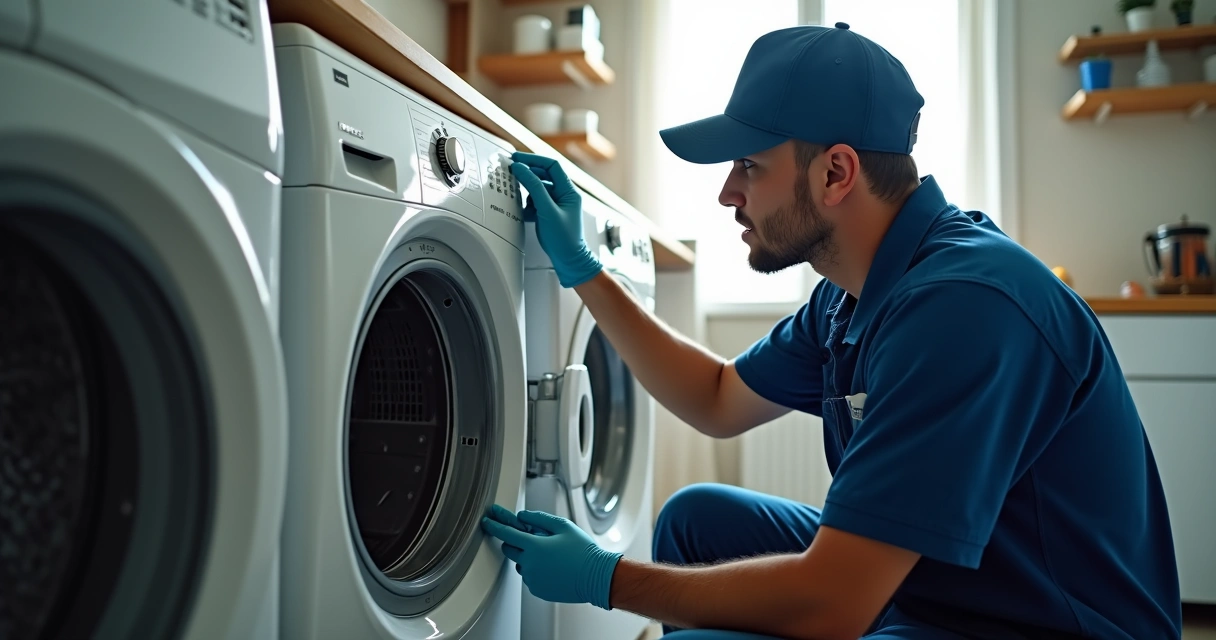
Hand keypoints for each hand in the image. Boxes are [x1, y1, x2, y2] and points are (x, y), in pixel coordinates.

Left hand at [481, 504, 621, 609]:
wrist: (596, 577)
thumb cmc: (582, 550)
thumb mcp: (563, 526)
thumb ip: (539, 518)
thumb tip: (522, 516)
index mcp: (534, 546)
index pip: (506, 533)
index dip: (494, 525)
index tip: (487, 520)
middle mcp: (529, 564)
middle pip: (509, 549)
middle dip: (515, 542)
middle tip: (532, 539)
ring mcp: (532, 579)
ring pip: (520, 564)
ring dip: (528, 557)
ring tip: (551, 556)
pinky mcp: (537, 590)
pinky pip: (529, 577)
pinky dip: (536, 570)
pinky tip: (554, 568)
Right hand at [509, 151, 601, 287]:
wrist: (569, 261)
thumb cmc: (565, 240)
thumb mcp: (547, 210)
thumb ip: (534, 187)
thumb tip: (522, 170)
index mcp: (569, 191)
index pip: (551, 165)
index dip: (534, 159)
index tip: (517, 159)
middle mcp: (564, 195)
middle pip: (544, 175)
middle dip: (528, 174)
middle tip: (512, 171)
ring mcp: (556, 205)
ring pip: (538, 189)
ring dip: (527, 192)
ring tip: (518, 195)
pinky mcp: (549, 214)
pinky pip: (536, 202)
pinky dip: (528, 205)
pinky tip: (525, 212)